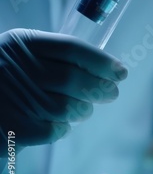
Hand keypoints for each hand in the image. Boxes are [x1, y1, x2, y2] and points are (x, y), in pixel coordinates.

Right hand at [0, 28, 127, 155]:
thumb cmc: (6, 76)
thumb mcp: (24, 53)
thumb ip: (59, 56)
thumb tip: (106, 69)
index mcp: (23, 43)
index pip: (73, 49)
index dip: (102, 62)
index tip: (121, 72)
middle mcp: (16, 67)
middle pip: (75, 80)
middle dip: (101, 88)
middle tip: (111, 93)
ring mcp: (14, 98)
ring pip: (70, 107)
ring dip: (83, 110)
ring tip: (81, 108)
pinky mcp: (14, 128)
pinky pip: (56, 129)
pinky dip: (62, 127)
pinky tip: (55, 121)